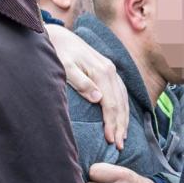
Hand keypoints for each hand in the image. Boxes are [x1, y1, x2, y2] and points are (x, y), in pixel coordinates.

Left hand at [45, 23, 128, 148]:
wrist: (59, 36)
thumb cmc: (59, 53)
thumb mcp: (65, 67)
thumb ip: (81, 82)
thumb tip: (98, 99)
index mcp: (102, 71)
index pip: (111, 104)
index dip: (111, 123)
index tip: (110, 140)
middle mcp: (111, 71)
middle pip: (120, 104)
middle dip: (120, 126)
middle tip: (118, 146)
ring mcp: (112, 70)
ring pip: (123, 99)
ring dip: (124, 120)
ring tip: (123, 137)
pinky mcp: (109, 71)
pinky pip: (121, 93)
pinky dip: (124, 108)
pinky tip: (122, 119)